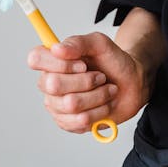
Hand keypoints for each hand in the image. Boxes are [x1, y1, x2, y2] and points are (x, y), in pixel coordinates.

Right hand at [27, 32, 149, 133]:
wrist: (131, 84)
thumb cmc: (113, 62)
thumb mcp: (100, 44)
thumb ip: (78, 42)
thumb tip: (57, 48)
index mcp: (53, 61)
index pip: (35, 58)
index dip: (59, 63)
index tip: (82, 64)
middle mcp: (49, 83)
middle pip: (53, 84)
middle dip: (85, 80)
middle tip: (100, 76)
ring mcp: (57, 105)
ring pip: (70, 104)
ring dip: (97, 95)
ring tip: (107, 89)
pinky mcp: (68, 123)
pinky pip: (80, 121)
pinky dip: (100, 111)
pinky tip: (105, 104)